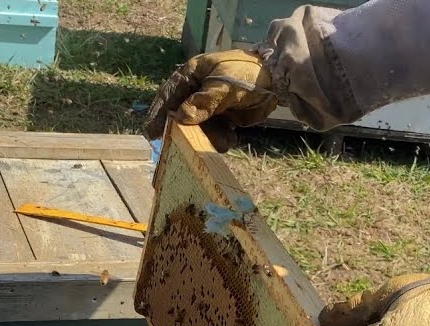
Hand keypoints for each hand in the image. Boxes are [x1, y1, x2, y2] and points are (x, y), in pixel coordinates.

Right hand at [144, 50, 278, 148]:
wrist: (277, 79)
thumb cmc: (246, 73)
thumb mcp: (223, 84)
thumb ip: (203, 101)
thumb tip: (182, 117)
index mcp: (193, 74)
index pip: (170, 94)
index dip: (159, 113)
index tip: (151, 133)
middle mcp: (198, 90)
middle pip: (182, 115)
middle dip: (185, 132)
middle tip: (180, 148)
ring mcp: (211, 105)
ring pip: (200, 127)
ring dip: (208, 137)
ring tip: (223, 141)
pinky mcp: (224, 117)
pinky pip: (215, 132)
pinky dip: (221, 139)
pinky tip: (231, 139)